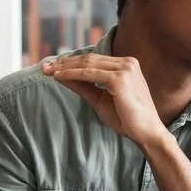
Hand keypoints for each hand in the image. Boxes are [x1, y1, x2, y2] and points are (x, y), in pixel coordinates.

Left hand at [42, 54, 166, 149]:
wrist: (146, 132)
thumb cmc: (127, 119)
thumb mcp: (100, 99)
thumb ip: (84, 86)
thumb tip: (61, 76)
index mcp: (126, 65)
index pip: (93, 59)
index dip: (71, 62)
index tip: (52, 66)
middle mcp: (127, 63)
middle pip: (88, 58)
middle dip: (64, 62)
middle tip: (44, 66)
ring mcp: (125, 69)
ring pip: (87, 63)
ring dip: (65, 67)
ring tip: (48, 70)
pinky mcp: (120, 79)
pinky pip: (89, 73)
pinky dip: (72, 74)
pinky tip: (58, 77)